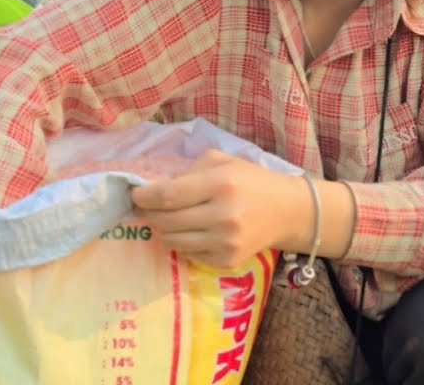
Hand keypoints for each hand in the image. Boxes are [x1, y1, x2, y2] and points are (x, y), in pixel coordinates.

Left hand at [130, 149, 300, 268]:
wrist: (288, 211)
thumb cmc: (250, 181)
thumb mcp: (221, 161)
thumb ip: (188, 171)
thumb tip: (153, 185)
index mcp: (220, 184)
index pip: (168, 195)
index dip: (144, 196)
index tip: (135, 194)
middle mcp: (223, 215)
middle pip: (166, 220)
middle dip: (149, 213)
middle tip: (146, 207)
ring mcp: (226, 242)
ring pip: (173, 241)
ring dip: (163, 229)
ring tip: (166, 218)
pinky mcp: (228, 261)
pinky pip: (188, 254)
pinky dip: (182, 243)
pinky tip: (190, 231)